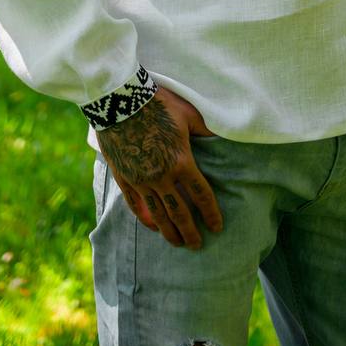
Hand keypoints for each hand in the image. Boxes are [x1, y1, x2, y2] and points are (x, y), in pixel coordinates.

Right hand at [96, 86, 222, 249]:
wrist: (121, 100)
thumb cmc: (159, 103)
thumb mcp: (188, 114)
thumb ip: (206, 130)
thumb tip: (224, 137)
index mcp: (182, 162)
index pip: (201, 196)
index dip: (211, 214)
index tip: (217, 227)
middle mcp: (162, 177)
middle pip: (179, 213)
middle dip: (190, 232)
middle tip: (197, 246)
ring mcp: (141, 180)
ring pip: (157, 215)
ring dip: (168, 232)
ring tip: (176, 243)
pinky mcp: (124, 177)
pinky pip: (135, 205)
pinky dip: (145, 218)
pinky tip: (151, 226)